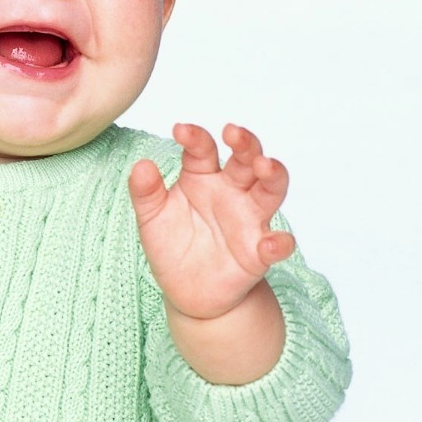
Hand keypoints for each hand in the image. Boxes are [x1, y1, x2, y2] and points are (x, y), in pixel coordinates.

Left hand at [128, 123, 295, 321]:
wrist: (186, 291)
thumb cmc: (172, 245)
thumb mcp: (151, 218)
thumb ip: (145, 193)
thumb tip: (141, 166)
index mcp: (202, 177)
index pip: (203, 150)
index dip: (195, 138)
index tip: (180, 130)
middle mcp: (232, 191)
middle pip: (246, 160)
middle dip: (245, 143)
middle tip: (233, 132)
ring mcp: (249, 219)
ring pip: (271, 190)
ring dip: (273, 175)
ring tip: (264, 166)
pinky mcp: (259, 252)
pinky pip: (277, 244)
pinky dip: (280, 243)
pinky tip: (272, 243)